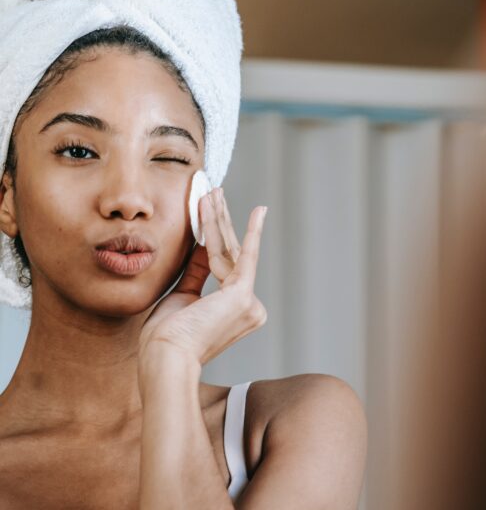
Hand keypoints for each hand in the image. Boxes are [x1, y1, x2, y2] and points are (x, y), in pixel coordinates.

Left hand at [138, 187, 267, 368]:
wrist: (164, 357)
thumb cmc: (167, 336)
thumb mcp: (182, 296)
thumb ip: (198, 271)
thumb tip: (205, 245)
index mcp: (234, 311)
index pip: (225, 266)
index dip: (215, 238)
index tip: (211, 216)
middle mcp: (250, 308)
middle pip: (231, 254)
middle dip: (219, 222)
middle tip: (214, 193)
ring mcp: (249, 303)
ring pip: (231, 250)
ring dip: (219, 219)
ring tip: (213, 191)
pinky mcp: (243, 295)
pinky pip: (245, 255)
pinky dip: (251, 231)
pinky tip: (259, 212)